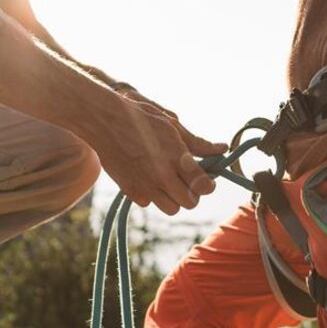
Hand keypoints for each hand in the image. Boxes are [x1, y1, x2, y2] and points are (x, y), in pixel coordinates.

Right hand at [89, 95, 226, 215]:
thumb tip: (222, 149)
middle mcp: (162, 176)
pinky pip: (149, 203)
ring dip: (174, 198)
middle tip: (186, 180)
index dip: (208, 184)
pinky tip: (148, 178)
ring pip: (171, 209)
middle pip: (190, 203)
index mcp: (177, 158)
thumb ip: (198, 143)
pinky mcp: (130, 191)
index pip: (204, 186)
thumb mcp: (172, 126)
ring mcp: (145, 186)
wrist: (104, 122)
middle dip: (192, 193)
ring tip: (168, 181)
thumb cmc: (140, 119)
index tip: (205, 178)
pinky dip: (152, 195)